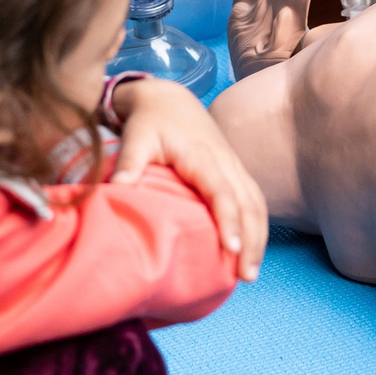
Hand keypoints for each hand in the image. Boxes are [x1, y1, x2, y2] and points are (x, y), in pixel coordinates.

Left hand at [112, 77, 267, 279]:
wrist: (169, 99)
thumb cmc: (151, 122)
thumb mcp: (136, 136)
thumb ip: (129, 161)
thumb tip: (116, 188)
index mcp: (203, 156)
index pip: (222, 192)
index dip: (228, 220)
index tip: (230, 249)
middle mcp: (225, 162)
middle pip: (249, 204)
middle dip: (252, 240)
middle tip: (246, 276)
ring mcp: (234, 166)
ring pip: (257, 204)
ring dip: (259, 237)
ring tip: (250, 272)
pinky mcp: (235, 171)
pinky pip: (254, 200)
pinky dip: (257, 226)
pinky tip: (251, 249)